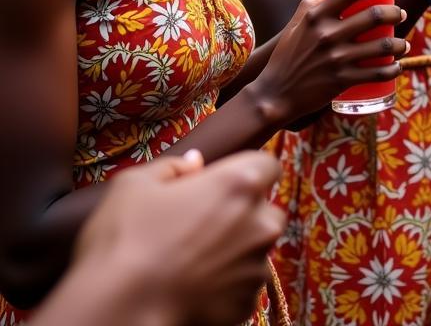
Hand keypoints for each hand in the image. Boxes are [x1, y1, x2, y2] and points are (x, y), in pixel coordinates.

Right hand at [72, 151, 284, 325]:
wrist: (117, 311)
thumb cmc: (125, 239)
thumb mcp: (135, 184)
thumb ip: (174, 166)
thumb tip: (195, 164)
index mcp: (242, 184)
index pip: (267, 166)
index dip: (244, 173)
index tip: (219, 185)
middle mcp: (261, 223)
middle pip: (265, 210)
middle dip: (243, 214)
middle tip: (201, 227)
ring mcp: (257, 268)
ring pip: (255, 251)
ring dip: (234, 252)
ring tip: (191, 262)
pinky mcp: (246, 305)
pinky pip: (241, 288)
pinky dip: (224, 287)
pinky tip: (191, 288)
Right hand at [254, 0, 409, 124]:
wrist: (275, 94)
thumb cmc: (287, 56)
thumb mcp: (297, 25)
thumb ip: (313, 6)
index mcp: (316, 16)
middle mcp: (327, 35)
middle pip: (374, 15)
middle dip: (394, 13)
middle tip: (400, 14)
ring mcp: (336, 58)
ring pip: (382, 45)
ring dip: (398, 43)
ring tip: (402, 44)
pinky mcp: (342, 80)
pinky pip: (377, 73)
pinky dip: (393, 69)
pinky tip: (397, 66)